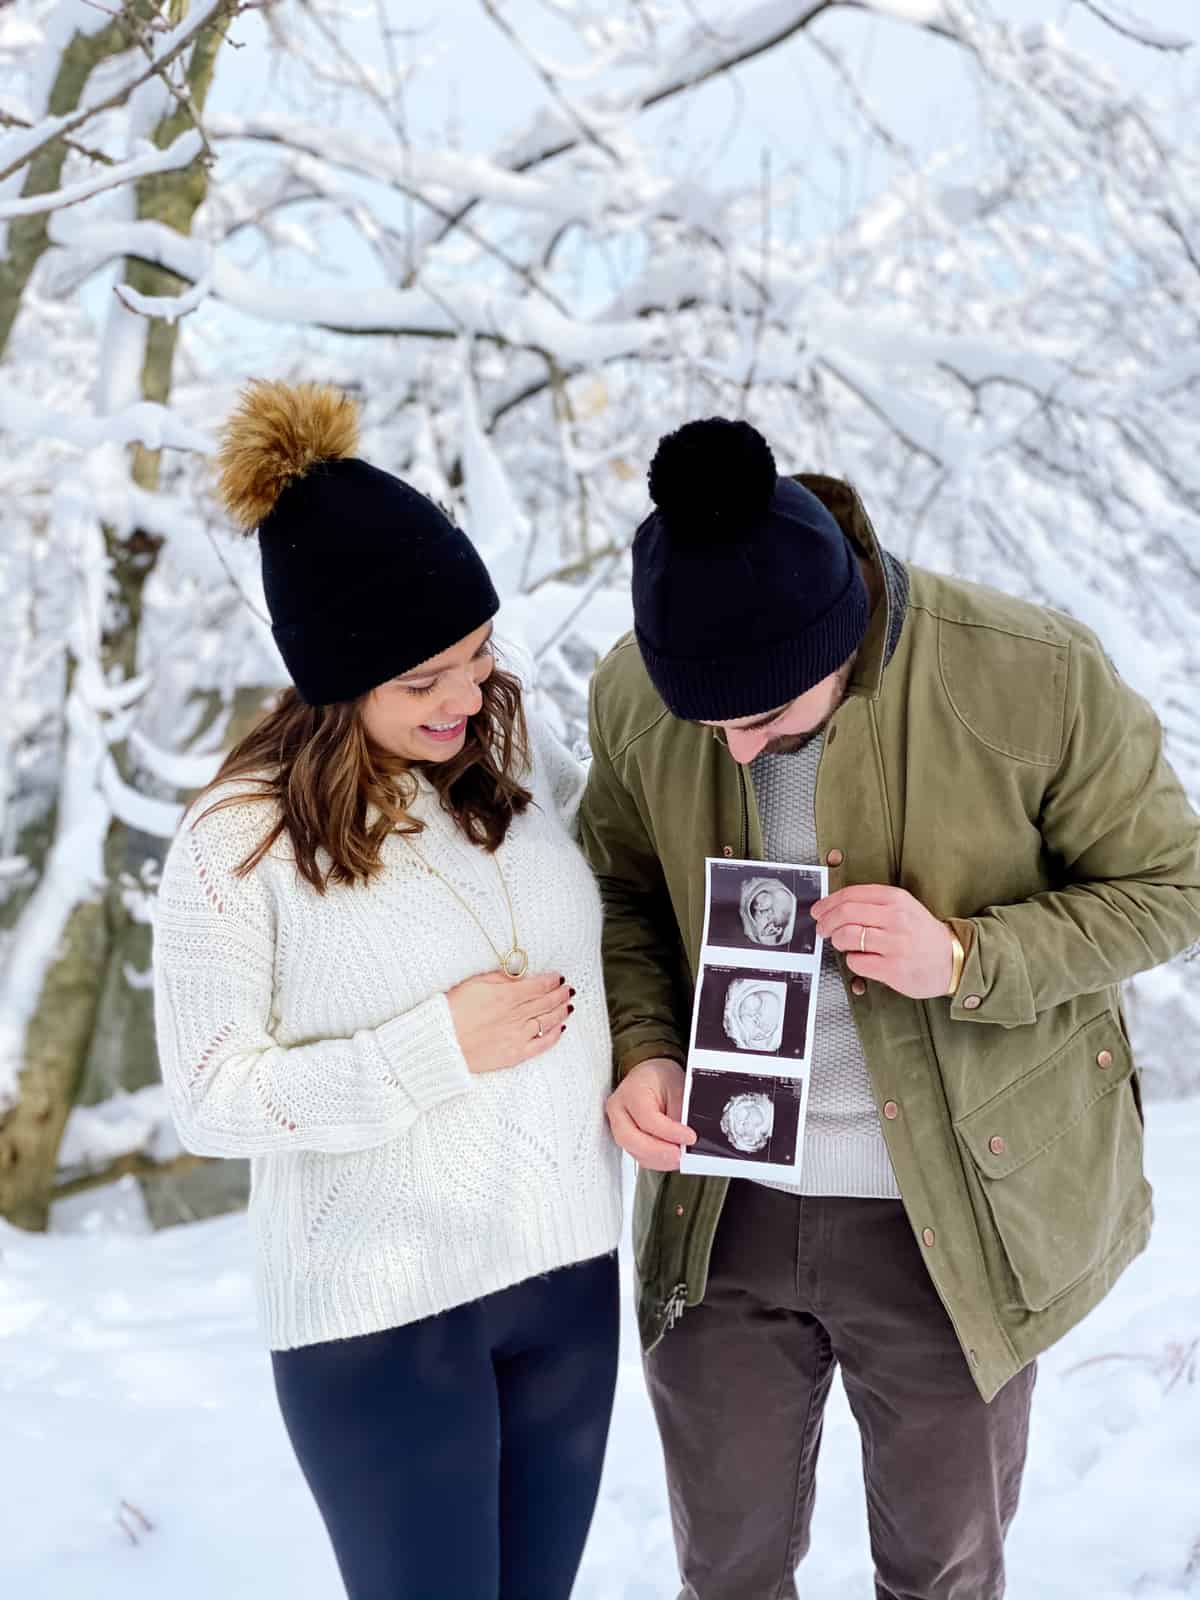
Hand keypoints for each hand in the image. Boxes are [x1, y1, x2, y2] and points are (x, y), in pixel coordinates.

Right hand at [447, 970, 570, 1074]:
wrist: (439, 1043)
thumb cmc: (451, 1010)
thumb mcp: (474, 984)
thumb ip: (500, 978)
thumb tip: (519, 975)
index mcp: (506, 995)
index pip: (538, 986)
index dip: (552, 981)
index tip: (559, 977)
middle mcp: (516, 1015)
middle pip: (546, 1002)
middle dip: (560, 994)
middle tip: (569, 989)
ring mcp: (517, 1036)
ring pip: (547, 1021)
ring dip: (561, 1011)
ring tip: (568, 1005)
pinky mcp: (514, 1054)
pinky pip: (541, 1045)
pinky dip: (554, 1036)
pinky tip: (561, 1028)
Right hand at [606, 1057, 696, 1171]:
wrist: (650, 1077)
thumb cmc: (661, 1078)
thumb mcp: (677, 1086)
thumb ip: (681, 1112)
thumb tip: (688, 1138)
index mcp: (631, 1091)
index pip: (647, 1117)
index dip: (669, 1131)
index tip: (690, 1137)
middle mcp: (618, 1110)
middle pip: (630, 1138)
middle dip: (658, 1152)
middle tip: (680, 1155)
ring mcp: (618, 1126)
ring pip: (633, 1150)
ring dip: (658, 1159)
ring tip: (680, 1157)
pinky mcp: (626, 1139)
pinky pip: (638, 1155)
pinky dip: (655, 1160)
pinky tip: (670, 1158)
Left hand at [813, 885, 953, 998]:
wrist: (952, 959)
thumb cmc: (922, 935)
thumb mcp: (903, 907)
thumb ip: (873, 904)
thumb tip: (835, 906)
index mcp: (896, 899)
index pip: (851, 894)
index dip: (828, 903)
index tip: (819, 910)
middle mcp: (896, 918)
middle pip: (845, 914)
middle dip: (826, 922)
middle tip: (822, 929)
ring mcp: (895, 944)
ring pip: (847, 936)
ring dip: (838, 941)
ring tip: (843, 944)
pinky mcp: (893, 968)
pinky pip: (857, 961)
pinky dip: (852, 961)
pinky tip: (861, 959)